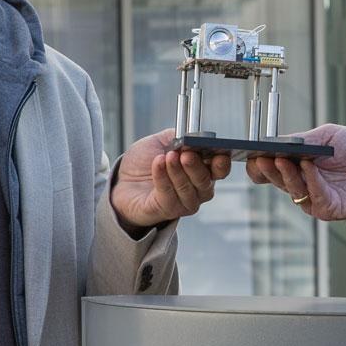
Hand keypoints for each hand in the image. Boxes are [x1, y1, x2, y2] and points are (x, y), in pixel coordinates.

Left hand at [111, 129, 229, 230]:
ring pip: (187, 189)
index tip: (218, 151)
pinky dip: (163, 177)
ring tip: (168, 156)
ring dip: (177, 171)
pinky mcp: (167, 210)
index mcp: (203, 170)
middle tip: (185, 154)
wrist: (123, 181)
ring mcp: (184, 203)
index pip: (220, 170)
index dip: (222, 162)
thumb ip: (178, 137)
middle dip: (196, 166)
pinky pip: (167, 194)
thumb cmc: (145, 163)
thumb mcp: (162, 142)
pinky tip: (158, 164)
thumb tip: (190, 135)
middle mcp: (198, 190)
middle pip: (206, 181)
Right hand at [245, 123, 345, 226]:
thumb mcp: (330, 135)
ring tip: (281, 160)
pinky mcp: (330, 208)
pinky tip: (309, 167)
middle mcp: (302, 184)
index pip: (270, 168)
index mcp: (297, 166)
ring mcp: (314, 198)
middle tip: (260, 157)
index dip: (257, 163)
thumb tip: (280, 141)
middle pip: (276, 179)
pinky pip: (316, 196)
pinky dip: (311, 181)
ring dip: (285, 175)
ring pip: (293, 189)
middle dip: (267, 168)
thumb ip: (305, 139)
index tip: (250, 153)